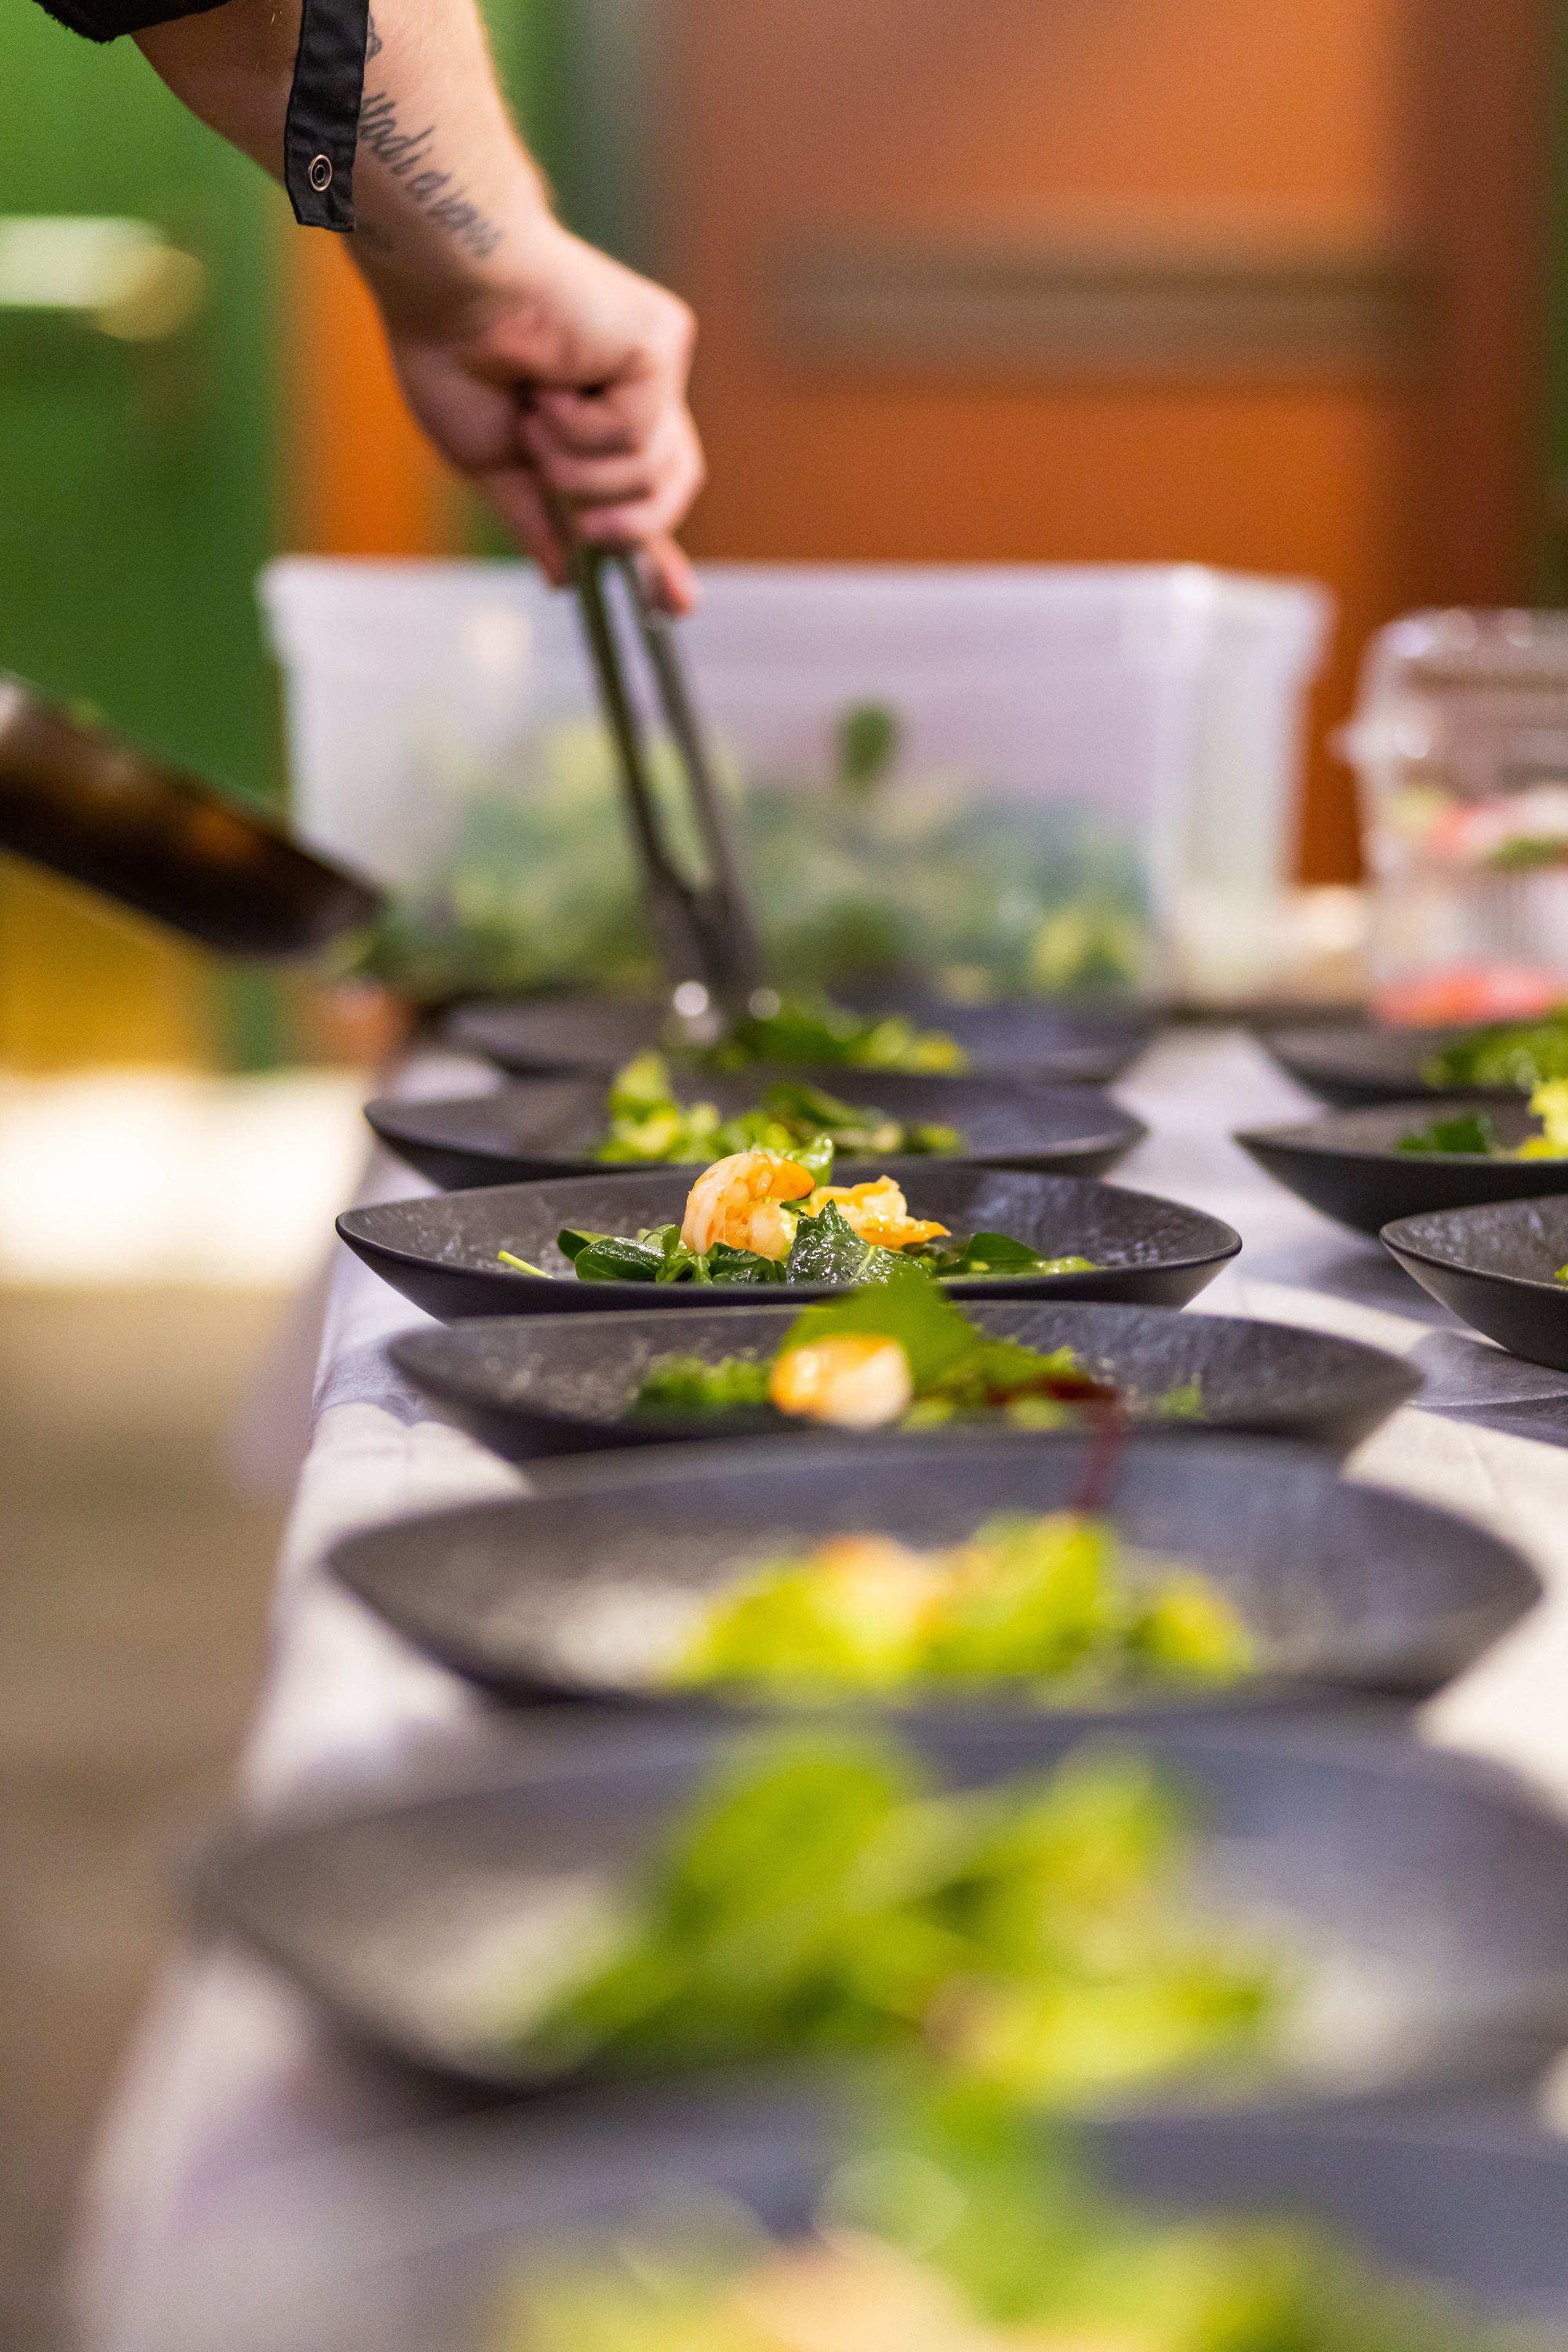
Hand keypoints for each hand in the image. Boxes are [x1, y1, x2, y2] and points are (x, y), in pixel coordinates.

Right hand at [380, 218, 704, 612]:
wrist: (446, 286)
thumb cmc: (451, 355)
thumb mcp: (492, 464)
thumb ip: (538, 521)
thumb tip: (564, 579)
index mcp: (598, 419)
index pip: (648, 494)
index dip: (660, 554)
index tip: (677, 605)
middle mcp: (635, 392)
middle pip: (671, 490)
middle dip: (625, 522)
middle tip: (577, 513)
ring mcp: (653, 368)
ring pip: (650, 474)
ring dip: (577, 468)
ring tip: (534, 414)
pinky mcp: (661, 345)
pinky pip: (637, 435)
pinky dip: (580, 429)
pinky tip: (550, 384)